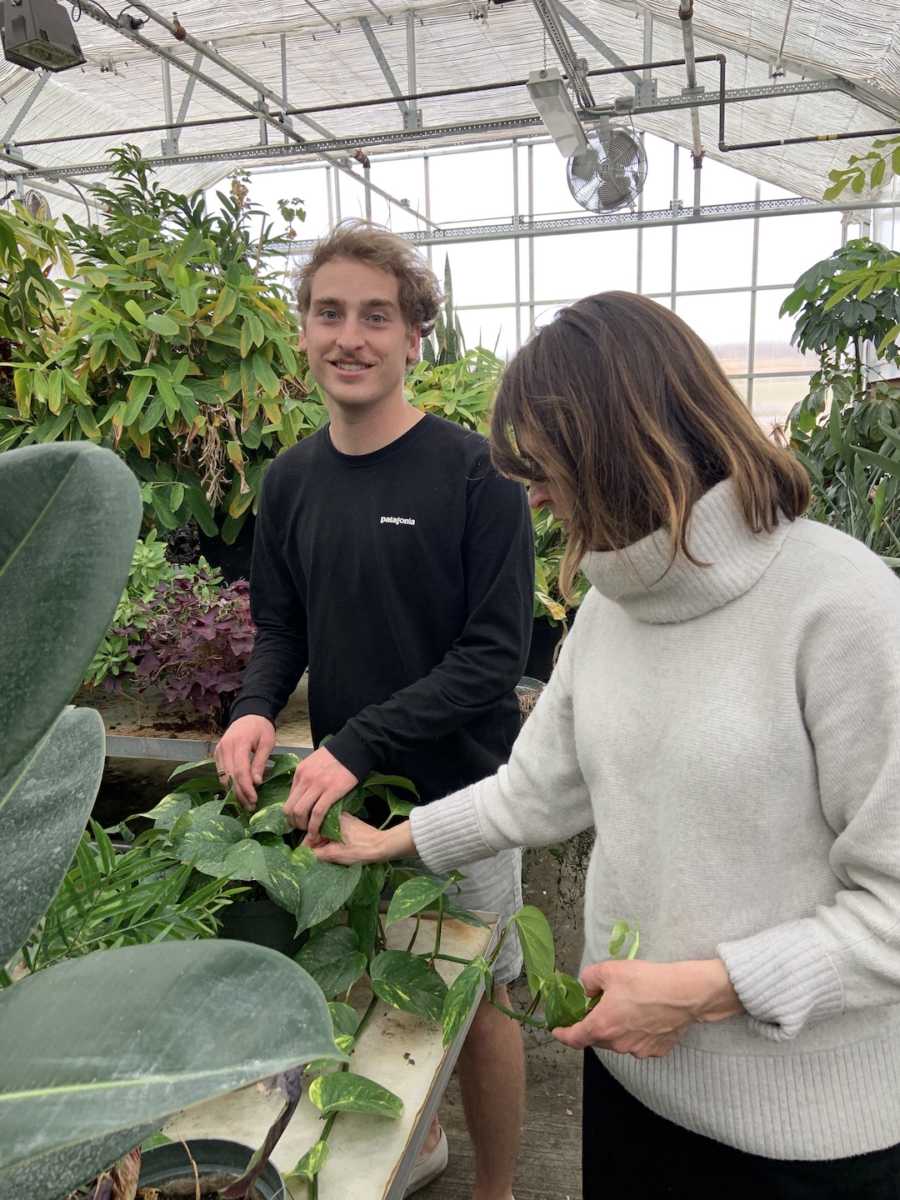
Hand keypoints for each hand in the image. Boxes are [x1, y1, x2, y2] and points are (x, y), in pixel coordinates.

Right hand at [214, 715, 275, 809]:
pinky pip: (221, 773)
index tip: (254, 800)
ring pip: (223, 777)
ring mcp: (219, 751)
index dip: (246, 788)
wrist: (248, 713)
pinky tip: (238, 792)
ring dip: (233, 791)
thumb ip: (261, 762)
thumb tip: (257, 782)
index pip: (240, 771)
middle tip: (250, 807)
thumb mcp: (267, 742)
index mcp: (239, 743)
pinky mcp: (217, 754)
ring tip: (245, 803)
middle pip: (230, 777)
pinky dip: (229, 784)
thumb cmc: (261, 728)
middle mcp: (225, 748)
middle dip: (240, 794)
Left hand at [283, 745, 357, 837]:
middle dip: (293, 823)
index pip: (288, 798)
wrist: (353, 747)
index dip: (290, 814)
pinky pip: (318, 813)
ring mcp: (317, 785)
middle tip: (301, 829)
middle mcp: (305, 779)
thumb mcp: (314, 763)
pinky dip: (315, 826)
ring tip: (310, 832)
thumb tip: (304, 796)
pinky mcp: (331, 791)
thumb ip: (307, 778)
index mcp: (300, 772)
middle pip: (290, 808)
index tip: (297, 821)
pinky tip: (317, 833)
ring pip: (301, 812)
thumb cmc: (336, 756)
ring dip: (303, 826)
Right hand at [309, 814, 415, 863]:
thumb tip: (303, 856)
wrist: (383, 846)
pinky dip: (332, 843)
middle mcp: (336, 816)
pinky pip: (334, 833)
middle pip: (318, 832)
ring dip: (323, 845)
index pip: (311, 832)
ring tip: (324, 858)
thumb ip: (317, 854)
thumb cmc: (360, 849)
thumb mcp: (335, 854)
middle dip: (315, 846)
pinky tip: (334, 853)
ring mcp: (344, 820)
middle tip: (314, 860)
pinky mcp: (350, 825)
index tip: (304, 858)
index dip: (306, 846)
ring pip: (326, 833)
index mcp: (331, 819)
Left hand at [552, 958, 741, 1058]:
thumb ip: (589, 979)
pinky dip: (636, 1032)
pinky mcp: (657, 1050)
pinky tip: (644, 1015)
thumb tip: (588, 989)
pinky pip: (639, 1042)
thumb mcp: (609, 970)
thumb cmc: (646, 981)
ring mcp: (638, 1050)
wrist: (684, 993)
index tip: (557, 1030)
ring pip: (618, 1041)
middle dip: (593, 1025)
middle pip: (597, 1038)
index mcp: (602, 1026)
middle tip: (597, 1006)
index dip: (562, 1034)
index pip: (574, 1038)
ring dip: (615, 1028)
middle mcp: (618, 1044)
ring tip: (626, 1006)